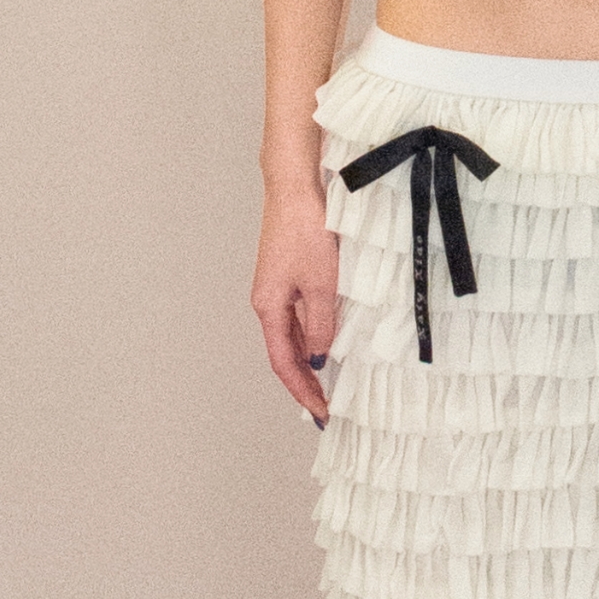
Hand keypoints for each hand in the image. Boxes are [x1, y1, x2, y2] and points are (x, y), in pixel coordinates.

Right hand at [253, 195, 342, 423]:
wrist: (296, 187)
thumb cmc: (305, 230)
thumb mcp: (321, 284)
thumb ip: (321, 324)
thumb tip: (319, 355)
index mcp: (268, 307)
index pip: (283, 362)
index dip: (302, 390)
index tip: (321, 412)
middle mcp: (268, 300)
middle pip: (284, 351)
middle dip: (304, 381)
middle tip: (326, 405)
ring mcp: (278, 286)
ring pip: (292, 334)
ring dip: (309, 360)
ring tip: (330, 382)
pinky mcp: (290, 272)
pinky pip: (300, 314)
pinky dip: (313, 334)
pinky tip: (329, 340)